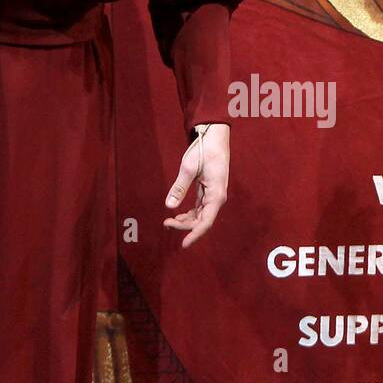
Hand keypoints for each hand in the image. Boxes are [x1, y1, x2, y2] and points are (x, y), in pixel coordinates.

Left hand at [163, 123, 228, 248]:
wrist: (214, 138)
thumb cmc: (204, 150)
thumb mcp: (188, 168)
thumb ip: (179, 187)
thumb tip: (169, 206)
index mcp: (216, 194)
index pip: (206, 222)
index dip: (194, 234)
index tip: (183, 244)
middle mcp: (217, 198)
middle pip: (202, 221)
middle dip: (184, 226)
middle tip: (166, 224)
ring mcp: (214, 195)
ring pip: (200, 216)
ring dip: (186, 221)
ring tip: (168, 222)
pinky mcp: (209, 192)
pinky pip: (200, 209)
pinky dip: (189, 214)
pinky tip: (177, 215)